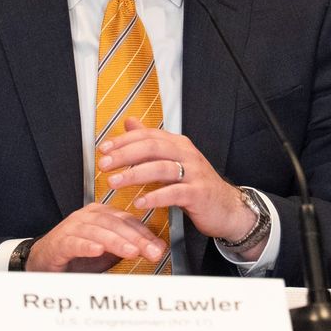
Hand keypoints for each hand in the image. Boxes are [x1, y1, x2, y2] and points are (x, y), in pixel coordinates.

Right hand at [25, 202, 166, 272]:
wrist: (45, 261)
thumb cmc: (77, 254)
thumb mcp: (109, 252)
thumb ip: (130, 246)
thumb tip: (157, 247)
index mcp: (101, 214)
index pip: (127, 219)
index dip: (144, 233)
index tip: (159, 247)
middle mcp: (87, 217)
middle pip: (115, 223)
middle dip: (135, 238)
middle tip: (151, 251)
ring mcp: (72, 228)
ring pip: (97, 231)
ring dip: (116, 241)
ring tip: (131, 251)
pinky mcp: (59, 242)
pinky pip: (74, 242)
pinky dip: (87, 246)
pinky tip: (98, 251)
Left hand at [98, 118, 266, 259]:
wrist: (228, 208)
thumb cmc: (195, 184)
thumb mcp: (172, 159)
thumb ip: (150, 142)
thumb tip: (129, 122)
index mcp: (178, 143)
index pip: (147, 135)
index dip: (124, 141)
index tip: (103, 149)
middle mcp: (186, 153)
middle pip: (152, 147)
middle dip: (125, 155)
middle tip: (103, 164)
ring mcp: (194, 172)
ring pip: (161, 168)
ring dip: (134, 175)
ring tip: (114, 183)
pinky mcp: (199, 193)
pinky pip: (174, 193)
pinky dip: (155, 197)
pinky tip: (139, 202)